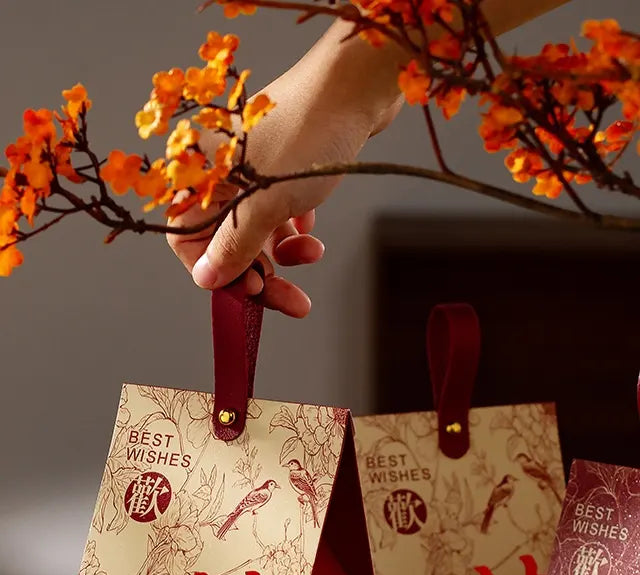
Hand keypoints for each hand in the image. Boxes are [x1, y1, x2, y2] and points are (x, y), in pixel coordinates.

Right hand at [167, 20, 404, 316]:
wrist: (358, 88)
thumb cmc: (307, 138)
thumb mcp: (265, 205)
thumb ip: (233, 247)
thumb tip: (207, 279)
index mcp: (198, 173)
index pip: (187, 238)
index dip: (219, 271)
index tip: (251, 291)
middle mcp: (218, 171)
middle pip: (226, 240)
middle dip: (261, 271)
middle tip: (292, 299)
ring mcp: (250, 168)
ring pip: (256, 229)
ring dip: (283, 252)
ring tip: (312, 252)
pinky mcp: (280, 166)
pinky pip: (278, 211)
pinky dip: (294, 227)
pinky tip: (311, 227)